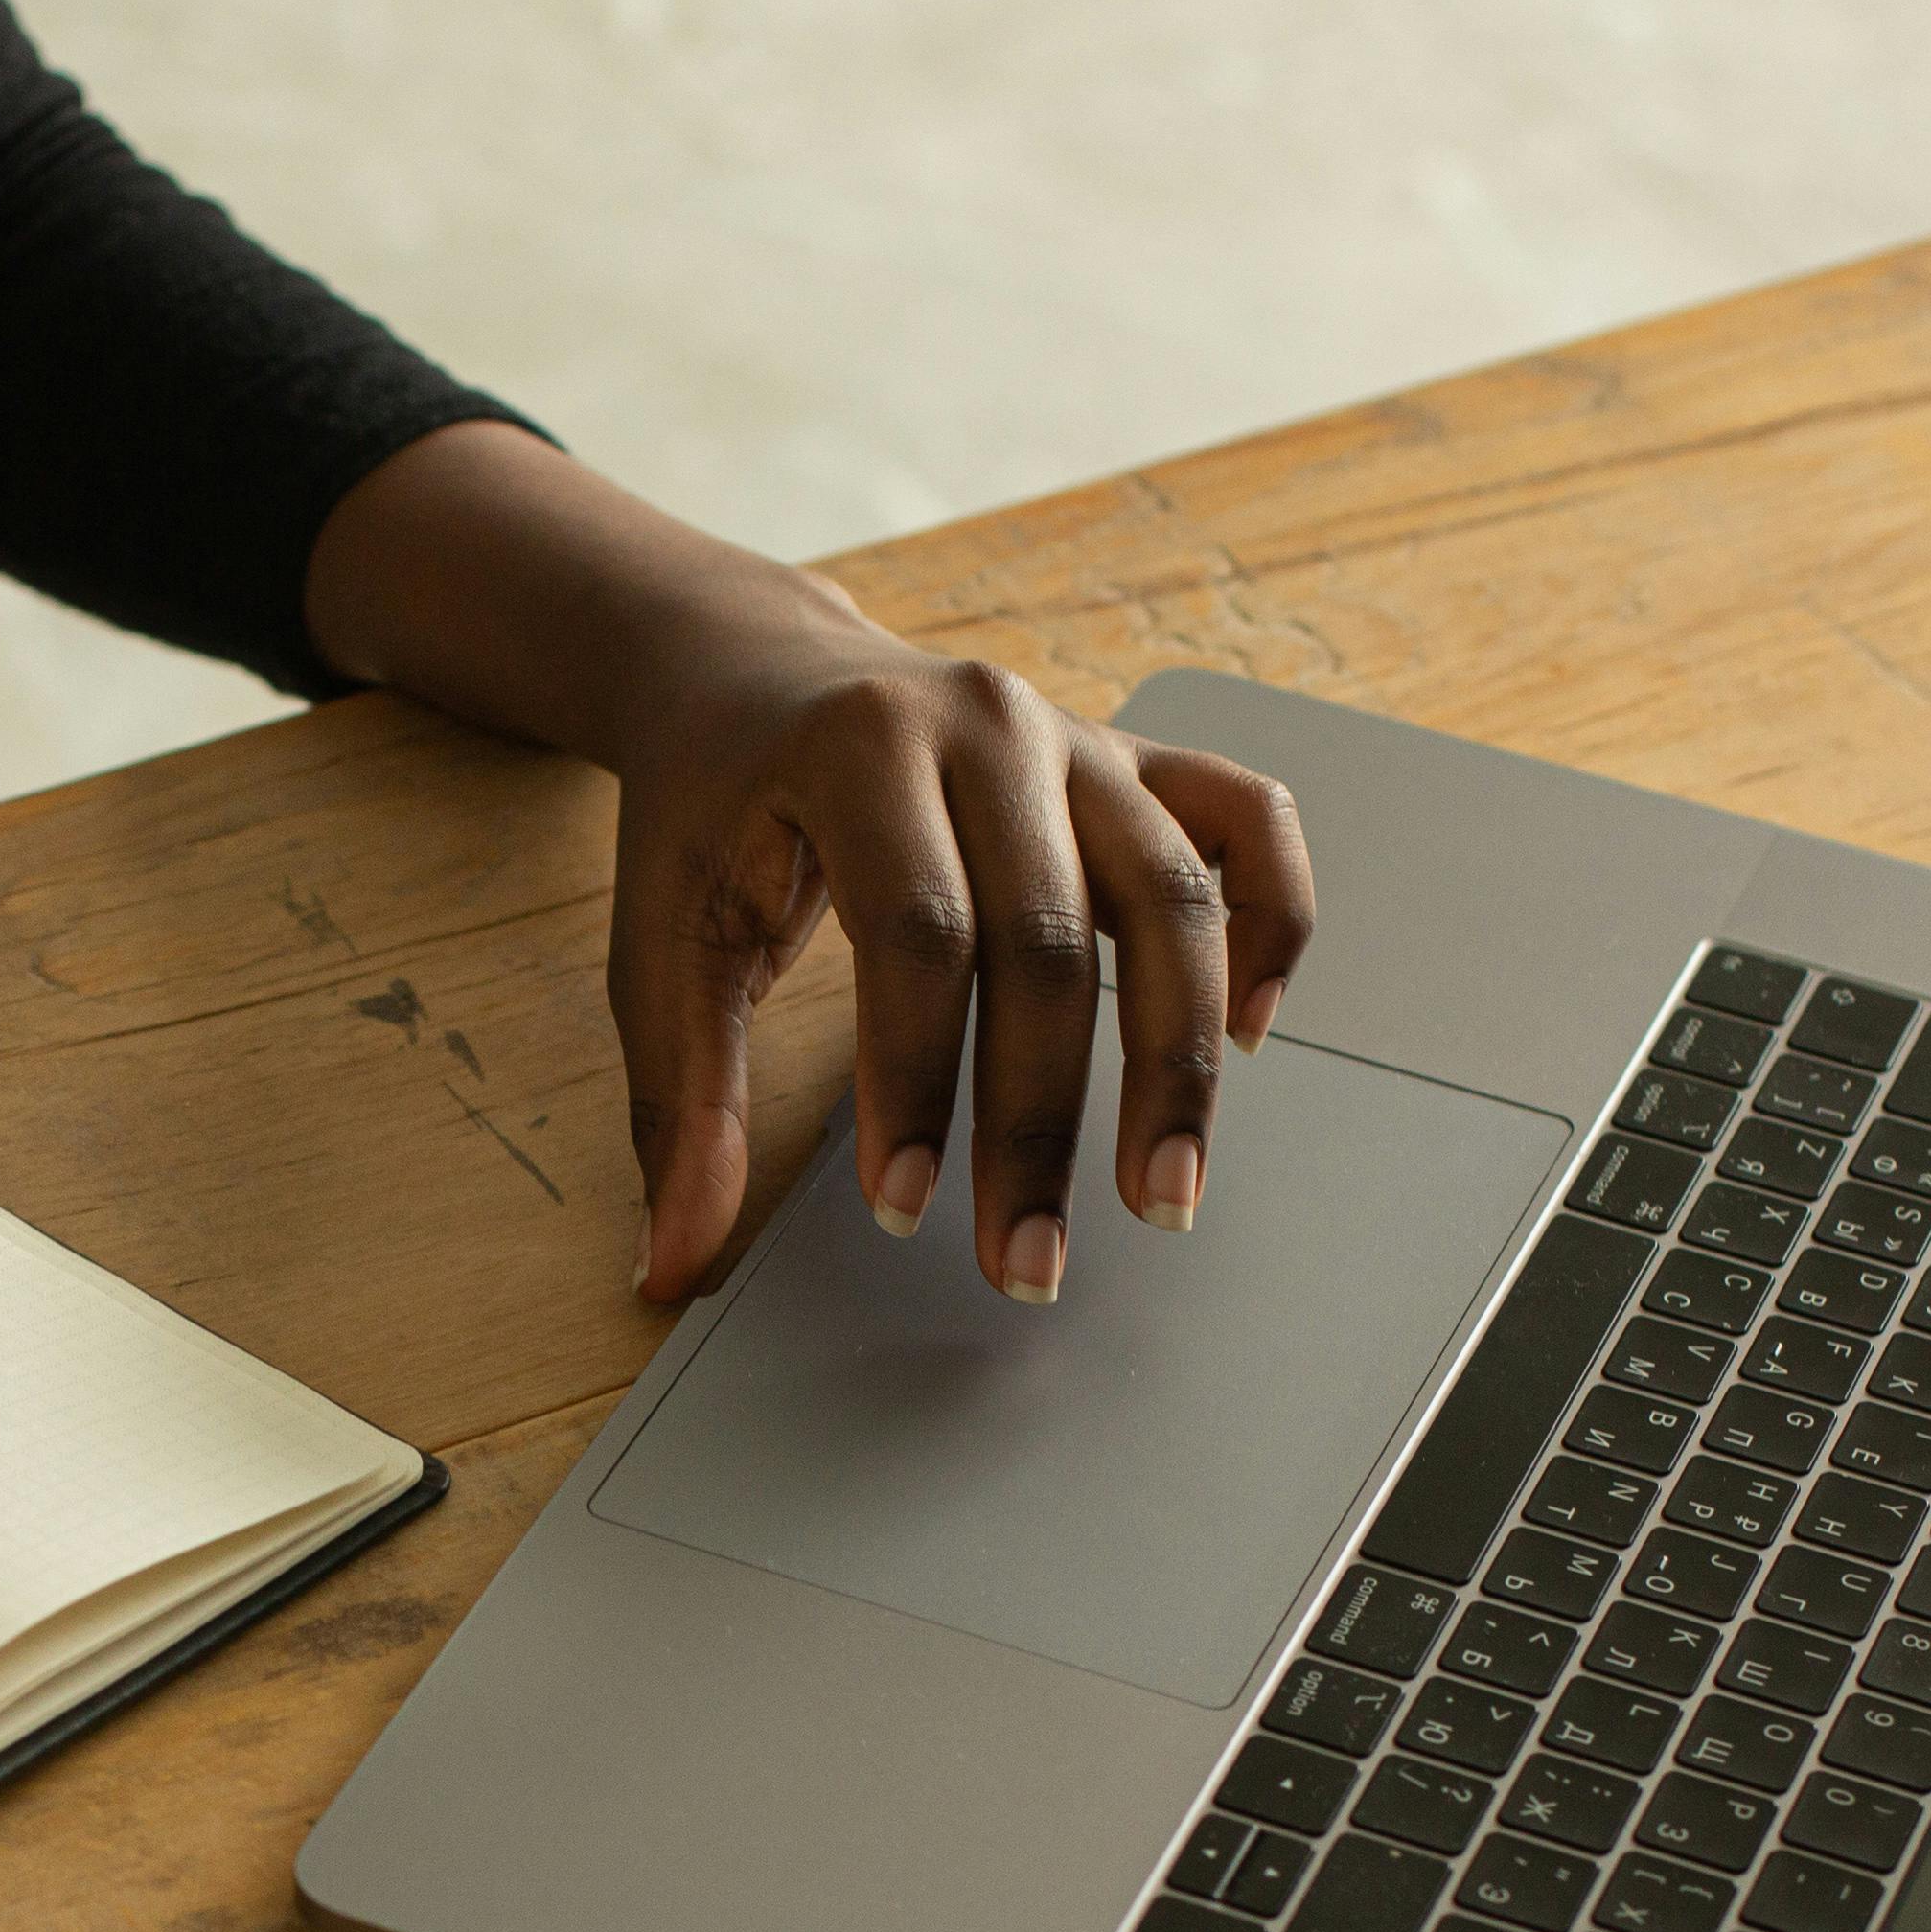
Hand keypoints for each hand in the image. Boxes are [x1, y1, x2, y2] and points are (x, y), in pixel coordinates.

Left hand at [601, 589, 1312, 1300]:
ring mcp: (1076, 737)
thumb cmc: (711, 809)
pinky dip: (1271, 920)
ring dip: (1179, 1064)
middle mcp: (987, 724)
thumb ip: (678, 1099)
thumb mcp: (659, 938)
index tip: (904, 1208)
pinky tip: (1249, 1031)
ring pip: (1174, 898)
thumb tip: (674, 1263)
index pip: (917, 934)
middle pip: (1051, 939)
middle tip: (1029, 1263)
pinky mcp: (1132, 760)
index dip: (916, 1082)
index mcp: (860, 746)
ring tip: (1164, 1195)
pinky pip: (1247, 823)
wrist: (752, 668)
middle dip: (1041, 1121)